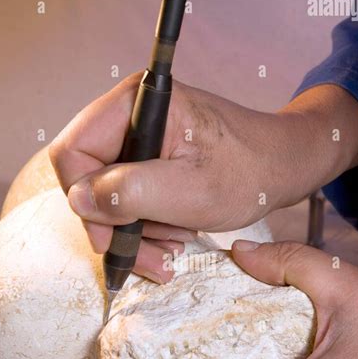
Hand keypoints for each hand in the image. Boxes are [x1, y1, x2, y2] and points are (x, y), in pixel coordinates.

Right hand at [49, 72, 357, 281]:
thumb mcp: (190, 192)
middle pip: (88, 177)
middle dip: (117, 224)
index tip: (110, 240)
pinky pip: (128, 197)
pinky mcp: (150, 156)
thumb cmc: (250, 173)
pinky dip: (147, 224)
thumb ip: (129, 193)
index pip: (73, 152)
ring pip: (108, 194)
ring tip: (173, 245)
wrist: (284, 168)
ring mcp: (140, 136)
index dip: (85, 202)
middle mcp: (131, 114)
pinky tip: (173, 235)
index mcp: (137, 103)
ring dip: (136, 230)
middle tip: (152, 255)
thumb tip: (78, 201)